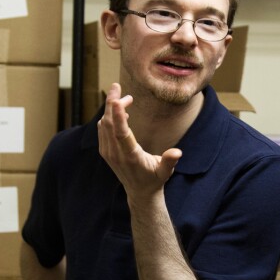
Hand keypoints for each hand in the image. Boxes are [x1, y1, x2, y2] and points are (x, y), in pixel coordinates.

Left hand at [97, 83, 181, 201]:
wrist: (140, 193)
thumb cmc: (155, 179)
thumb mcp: (165, 172)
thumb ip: (169, 161)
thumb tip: (177, 152)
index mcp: (130, 157)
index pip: (120, 133)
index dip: (117, 115)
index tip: (115, 99)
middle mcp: (115, 154)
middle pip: (108, 123)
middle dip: (111, 103)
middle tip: (118, 86)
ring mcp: (108, 152)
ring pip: (104, 124)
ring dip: (111, 109)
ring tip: (126, 99)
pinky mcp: (105, 151)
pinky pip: (102, 129)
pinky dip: (108, 117)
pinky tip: (119, 112)